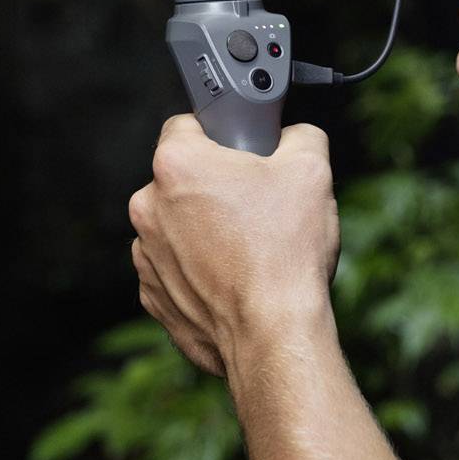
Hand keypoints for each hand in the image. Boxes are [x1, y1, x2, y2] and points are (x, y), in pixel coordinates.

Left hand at [126, 115, 340, 377]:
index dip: (219, 134)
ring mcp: (146, 255)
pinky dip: (199, 272)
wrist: (274, 334)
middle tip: (256, 205)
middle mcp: (148, 206)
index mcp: (177, 164)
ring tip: (249, 249)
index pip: (187, 125)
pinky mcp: (154, 296)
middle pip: (181, 180)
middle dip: (214, 188)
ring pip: (177, 227)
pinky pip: (175, 270)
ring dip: (204, 231)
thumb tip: (295, 136)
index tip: (242, 152)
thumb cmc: (285, 253)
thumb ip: (299, 136)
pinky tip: (235, 279)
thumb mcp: (312, 170)